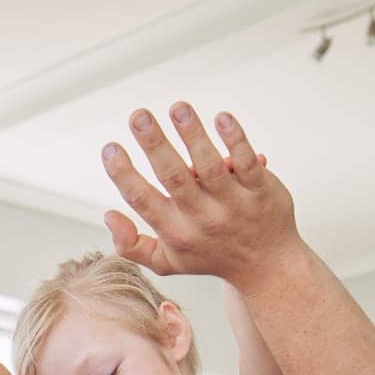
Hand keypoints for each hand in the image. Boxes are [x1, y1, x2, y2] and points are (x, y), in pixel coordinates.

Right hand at [101, 102, 299, 290]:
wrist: (266, 265)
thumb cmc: (209, 255)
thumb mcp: (167, 262)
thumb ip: (131, 245)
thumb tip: (108, 215)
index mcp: (175, 231)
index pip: (143, 201)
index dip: (123, 174)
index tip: (110, 148)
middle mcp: (202, 218)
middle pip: (173, 177)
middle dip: (154, 144)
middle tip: (138, 115)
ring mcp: (233, 203)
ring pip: (209, 165)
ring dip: (193, 134)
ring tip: (178, 108)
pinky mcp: (260, 190)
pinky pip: (247, 162)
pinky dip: (235, 140)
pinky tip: (222, 118)